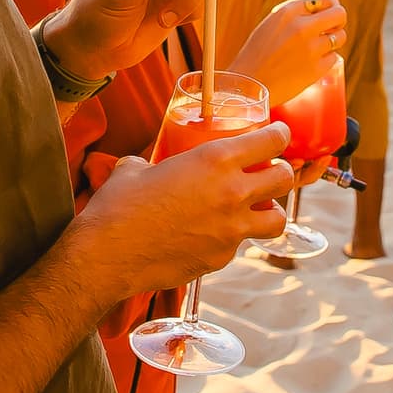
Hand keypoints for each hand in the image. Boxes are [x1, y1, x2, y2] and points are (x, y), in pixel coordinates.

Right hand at [58, 130, 294, 305]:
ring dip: (270, 212)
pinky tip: (210, 236)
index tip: (279, 134)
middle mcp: (232, 193)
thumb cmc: (118, 206)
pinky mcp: (221, 258)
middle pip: (284, 179)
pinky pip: (239, 245)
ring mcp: (231, 230)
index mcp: (215, 160)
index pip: (270, 141)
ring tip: (255, 210)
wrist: (108, 255)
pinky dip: (231, 239)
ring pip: (276, 220)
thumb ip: (151, 162)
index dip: (279, 135)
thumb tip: (144, 166)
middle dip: (280, 173)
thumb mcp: (135, 169)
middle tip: (269, 172)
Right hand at [224, 0, 346, 109]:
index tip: (331, 10)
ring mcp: (311, 48)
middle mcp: (302, 27)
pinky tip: (310, 63)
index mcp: (288, 12)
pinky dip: (326, 60)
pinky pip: (333, 57)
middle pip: (339, 14)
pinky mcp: (317, 68)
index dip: (332, 4)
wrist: (249, 85)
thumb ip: (295, 14)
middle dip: (339, 20)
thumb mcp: (271, 24)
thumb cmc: (257, 54)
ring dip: (333, 41)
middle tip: (333, 27)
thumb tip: (321, 8)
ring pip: (339, 37)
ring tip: (317, 48)